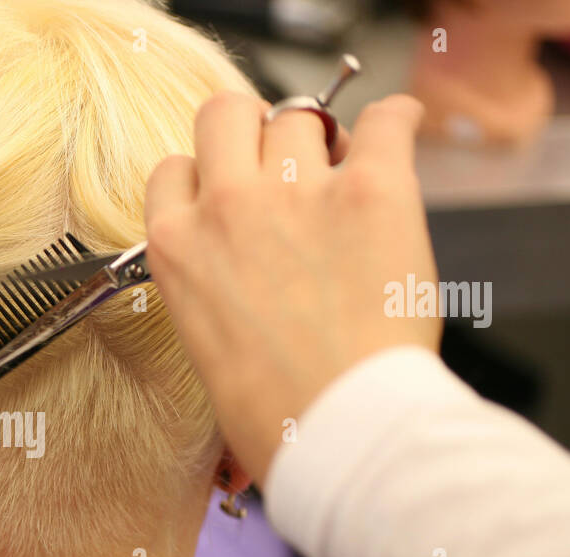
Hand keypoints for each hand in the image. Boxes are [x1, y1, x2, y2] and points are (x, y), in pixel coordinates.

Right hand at [144, 93, 439, 485]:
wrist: (339, 430)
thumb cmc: (274, 412)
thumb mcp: (204, 343)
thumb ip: (211, 282)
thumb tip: (247, 264)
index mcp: (178, 249)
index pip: (173, 168)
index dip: (206, 175)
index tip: (229, 190)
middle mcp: (228, 207)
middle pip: (224, 113)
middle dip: (251, 129)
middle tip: (280, 162)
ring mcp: (297, 193)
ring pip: (300, 118)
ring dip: (322, 143)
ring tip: (345, 181)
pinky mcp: (371, 190)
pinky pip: (386, 119)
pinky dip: (395, 123)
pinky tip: (395, 138)